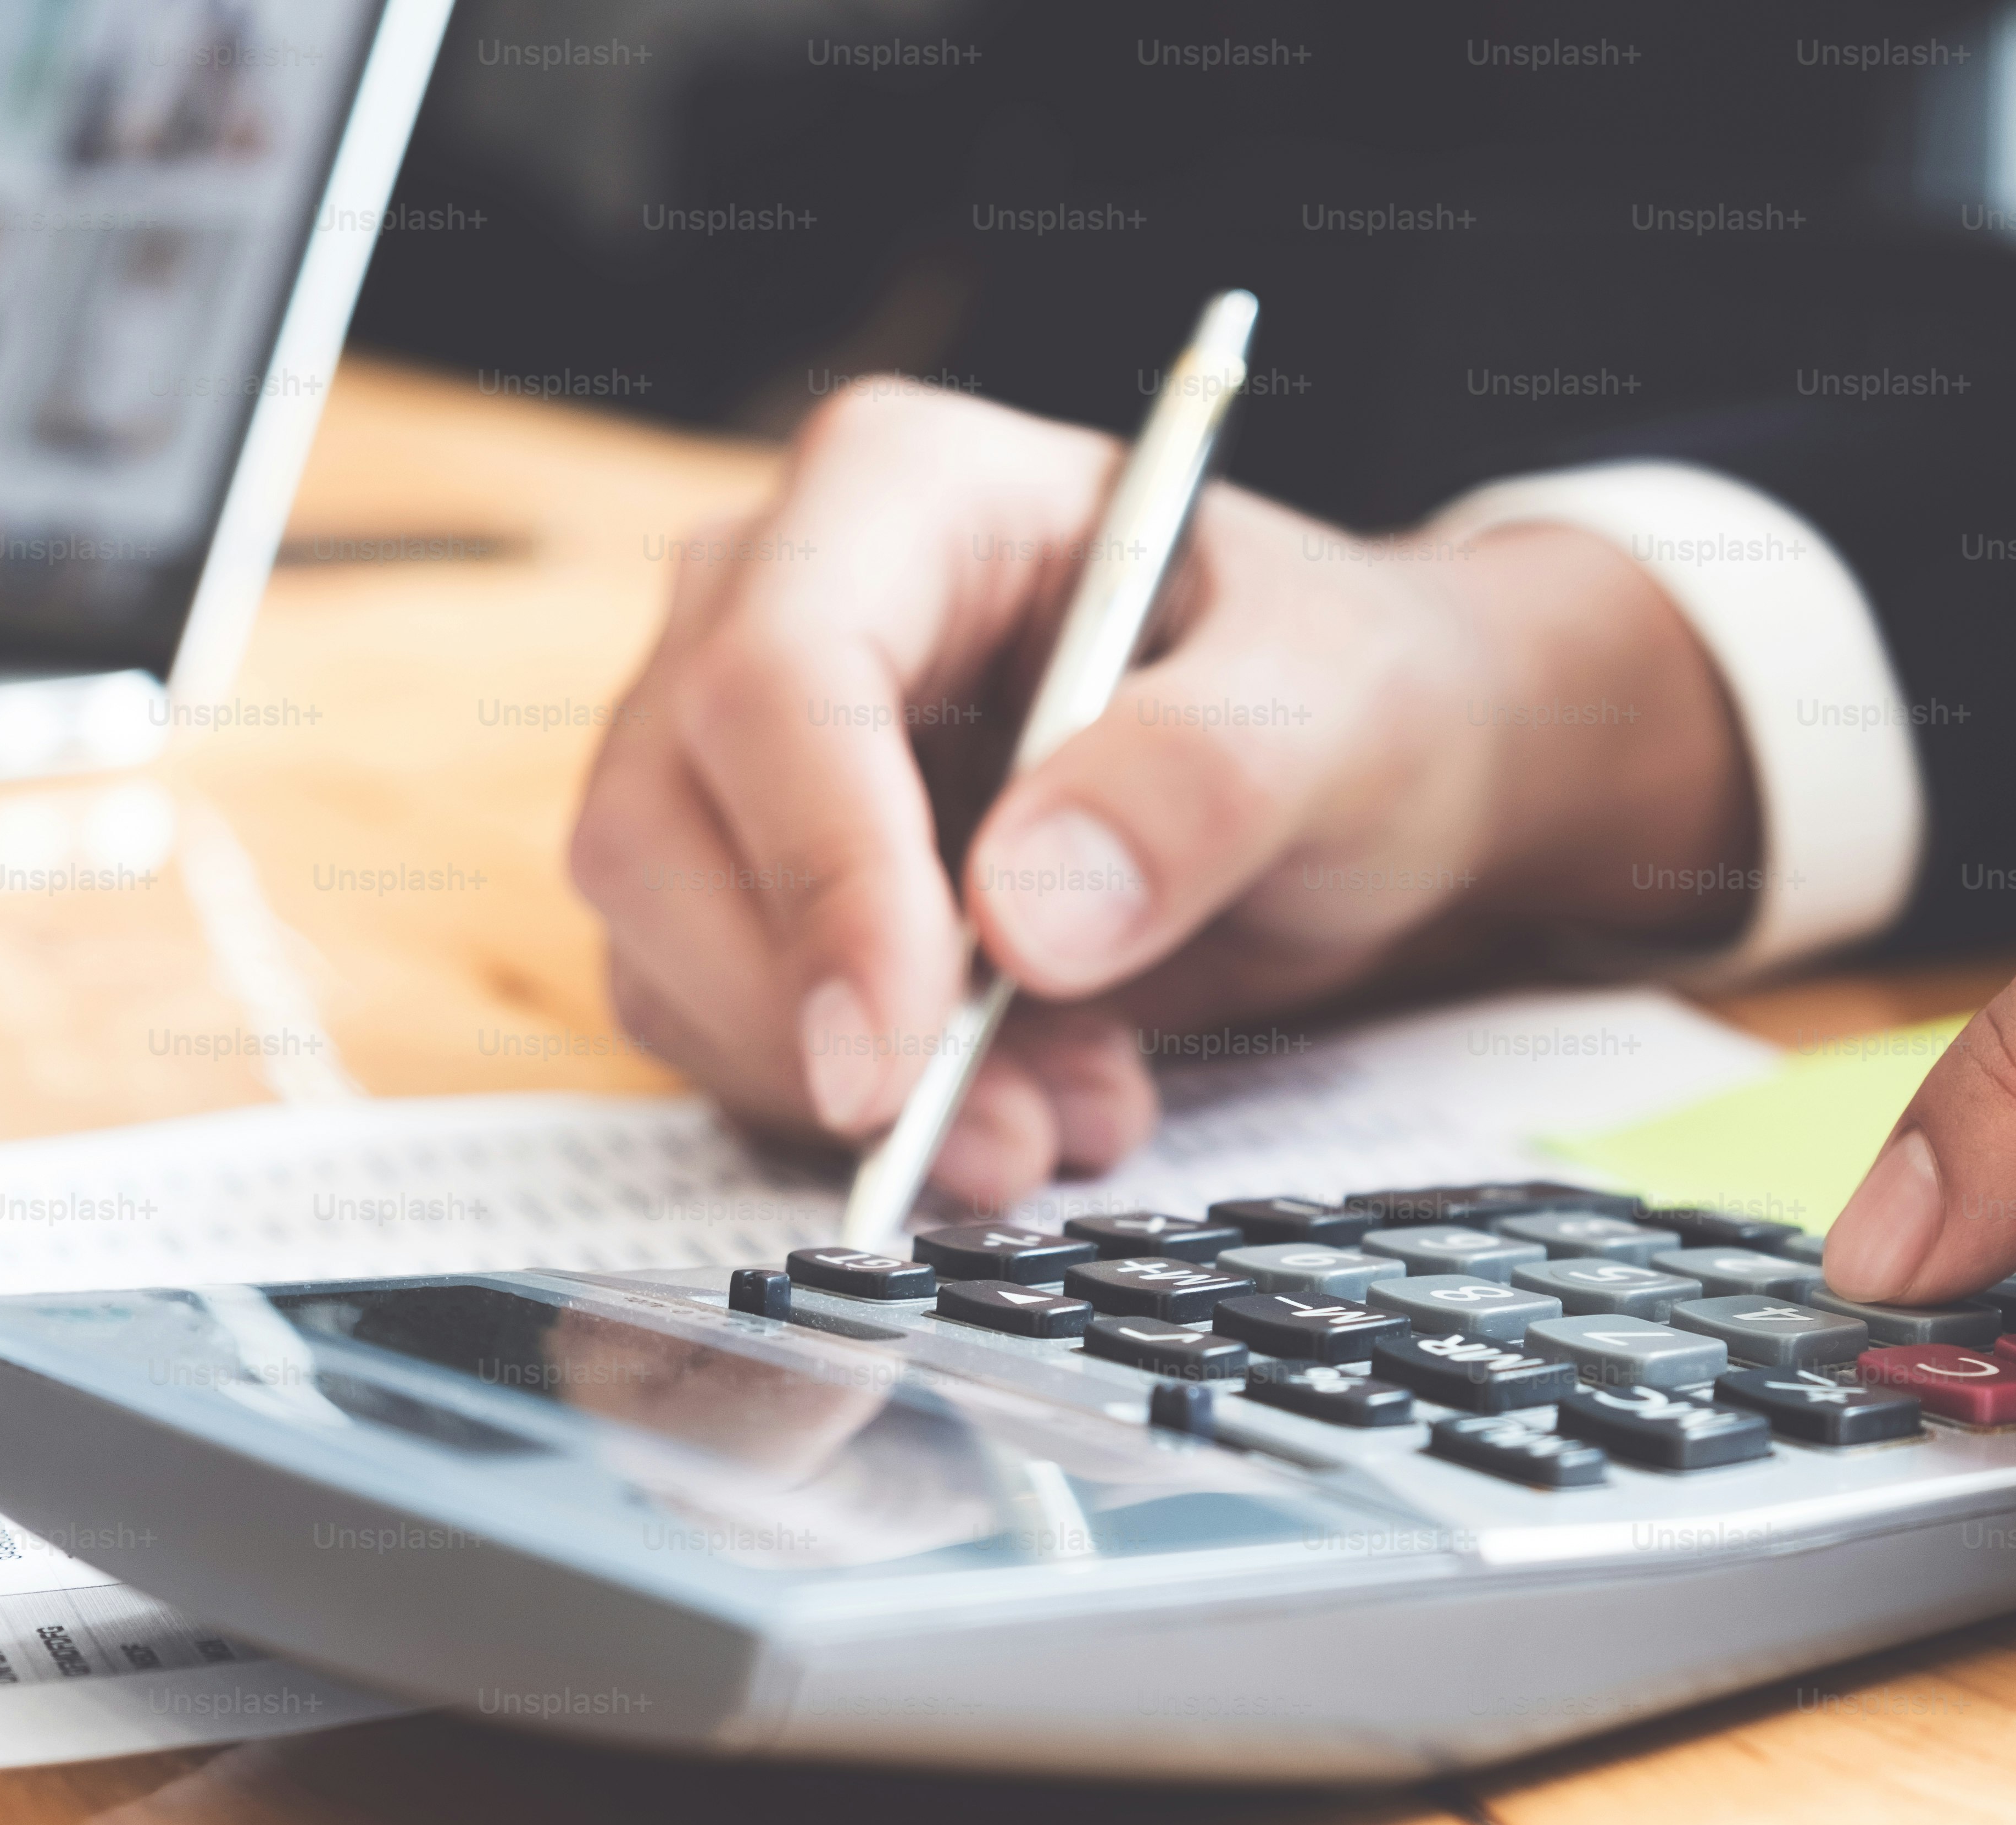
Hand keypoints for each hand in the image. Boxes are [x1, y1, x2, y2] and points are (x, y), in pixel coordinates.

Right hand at [570, 379, 1751, 1207]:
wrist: (1352, 772)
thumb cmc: (1341, 693)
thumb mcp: (1338, 709)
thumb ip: (1206, 781)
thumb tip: (1028, 921)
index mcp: (903, 490)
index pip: (777, 677)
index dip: (821, 879)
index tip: (902, 1058)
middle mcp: (777, 599)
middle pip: (663, 826)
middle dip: (818, 1023)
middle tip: (1010, 1143)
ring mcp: (747, 752)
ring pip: (671, 948)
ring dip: (853, 1090)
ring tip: (1071, 1118)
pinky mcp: (759, 886)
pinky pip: (727, 1025)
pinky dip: (868, 1108)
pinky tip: (1037, 1105)